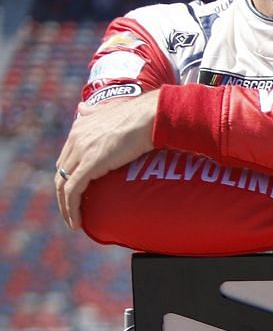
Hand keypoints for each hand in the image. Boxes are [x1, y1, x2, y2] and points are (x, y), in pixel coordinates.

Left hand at [54, 89, 160, 229]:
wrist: (151, 117)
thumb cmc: (143, 115)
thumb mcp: (114, 109)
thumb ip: (96, 111)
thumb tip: (82, 108)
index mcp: (80, 127)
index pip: (67, 157)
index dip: (70, 176)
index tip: (79, 192)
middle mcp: (75, 138)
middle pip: (62, 172)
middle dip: (65, 193)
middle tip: (76, 210)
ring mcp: (80, 151)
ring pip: (64, 184)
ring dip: (66, 206)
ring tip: (75, 222)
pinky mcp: (89, 165)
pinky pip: (73, 191)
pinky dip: (71, 208)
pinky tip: (77, 222)